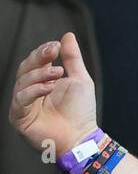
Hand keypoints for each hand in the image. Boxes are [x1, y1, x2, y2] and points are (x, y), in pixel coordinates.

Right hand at [8, 32, 98, 155]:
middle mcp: (29, 91)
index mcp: (41, 81)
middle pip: (25, 68)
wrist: (82, 137)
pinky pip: (20, 99)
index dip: (43, 52)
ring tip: (57, 74)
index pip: (35, 62)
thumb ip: (72, 58)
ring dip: (40, 75)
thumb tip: (67, 36)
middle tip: (53, 54)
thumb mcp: (80, 79)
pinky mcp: (19, 117)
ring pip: (22, 82)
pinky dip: (34, 91)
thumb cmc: (81, 111)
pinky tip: (48, 87)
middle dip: (39, 59)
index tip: (55, 46)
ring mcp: (23, 104)